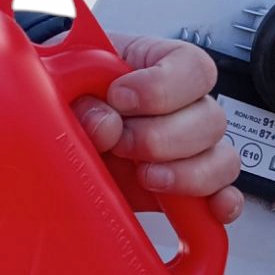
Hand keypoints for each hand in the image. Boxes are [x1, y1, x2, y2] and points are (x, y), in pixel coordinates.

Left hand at [73, 36, 243, 225]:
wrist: (50, 144)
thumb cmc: (66, 105)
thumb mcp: (63, 89)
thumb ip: (78, 97)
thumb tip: (105, 123)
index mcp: (154, 68)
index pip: (192, 66)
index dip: (162, 85)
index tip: (120, 98)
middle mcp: (181, 108)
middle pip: (211, 118)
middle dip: (163, 138)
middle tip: (122, 145)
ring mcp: (189, 151)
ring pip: (222, 159)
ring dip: (187, 173)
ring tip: (145, 177)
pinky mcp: (188, 189)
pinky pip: (224, 195)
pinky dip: (221, 204)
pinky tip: (208, 208)